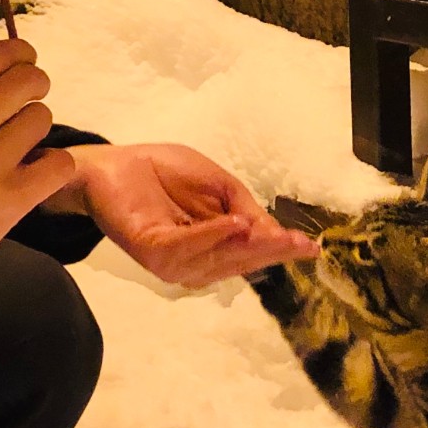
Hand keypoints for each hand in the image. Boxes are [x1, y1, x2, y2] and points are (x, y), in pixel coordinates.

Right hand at [0, 37, 76, 303]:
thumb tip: (5, 71)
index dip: (22, 55)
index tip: (25, 63)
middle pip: (29, 80)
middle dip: (35, 86)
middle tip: (28, 101)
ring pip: (43, 118)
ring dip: (35, 130)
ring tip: (18, 147)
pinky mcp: (11, 199)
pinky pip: (60, 162)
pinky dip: (53, 166)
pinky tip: (35, 173)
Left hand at [48, 144, 318, 286]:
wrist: (115, 164)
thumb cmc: (165, 173)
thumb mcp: (218, 185)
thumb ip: (244, 207)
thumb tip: (275, 232)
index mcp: (215, 248)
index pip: (252, 253)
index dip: (281, 249)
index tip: (311, 247)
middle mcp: (197, 263)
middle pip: (240, 260)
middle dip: (270, 250)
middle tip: (299, 242)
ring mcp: (175, 262)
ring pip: (218, 258)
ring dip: (245, 245)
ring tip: (271, 232)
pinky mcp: (153, 251)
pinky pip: (187, 247)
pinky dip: (211, 236)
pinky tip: (233, 223)